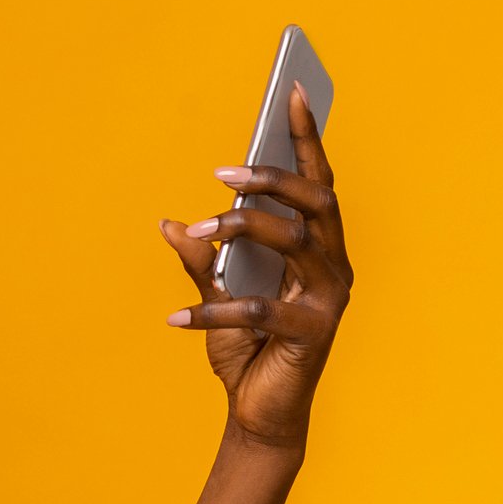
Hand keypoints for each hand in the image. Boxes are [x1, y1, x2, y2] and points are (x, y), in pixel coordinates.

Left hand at [158, 81, 352, 451]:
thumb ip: (202, 258)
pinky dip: (213, 312)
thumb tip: (169, 222)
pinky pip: (260, 311)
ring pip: (296, 241)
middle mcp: (333, 267)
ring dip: (243, 228)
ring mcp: (329, 300)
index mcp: (316, 249)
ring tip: (197, 230)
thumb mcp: (216, 295)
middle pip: (315, 203)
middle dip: (271, 179)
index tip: (291, 89)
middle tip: (220, 174)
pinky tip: (174, 319)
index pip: (316, 183)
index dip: (306, 137)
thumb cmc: (247, 351)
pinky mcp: (313, 335)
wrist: (259, 414)